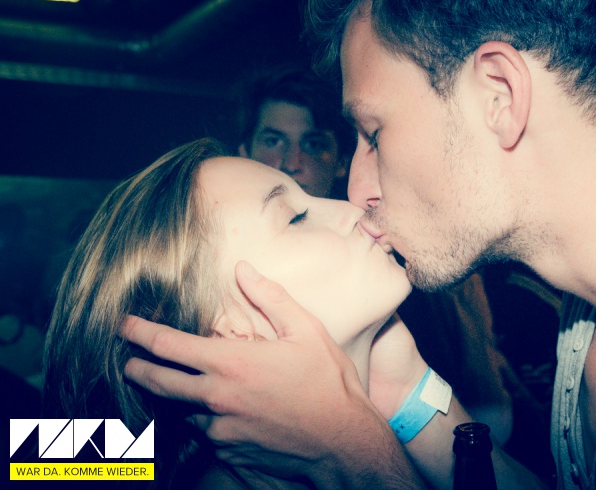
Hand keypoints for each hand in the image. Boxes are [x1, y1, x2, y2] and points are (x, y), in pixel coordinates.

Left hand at [122, 261, 417, 487]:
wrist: (343, 443)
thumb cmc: (328, 384)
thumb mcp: (307, 331)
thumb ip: (271, 298)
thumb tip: (243, 270)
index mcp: (231, 363)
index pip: (169, 346)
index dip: (140, 333)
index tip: (124, 325)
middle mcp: (217, 398)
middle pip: (160, 383)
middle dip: (138, 369)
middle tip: (128, 362)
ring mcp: (220, 430)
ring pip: (183, 412)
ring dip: (177, 399)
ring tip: (178, 389)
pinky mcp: (229, 453)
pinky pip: (208, 434)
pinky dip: (207, 421)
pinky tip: (223, 414)